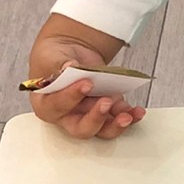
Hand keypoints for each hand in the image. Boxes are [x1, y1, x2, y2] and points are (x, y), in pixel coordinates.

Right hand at [27, 18, 144, 141]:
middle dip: (96, 118)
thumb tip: (69, 67)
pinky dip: (130, 115)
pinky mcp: (106, 111)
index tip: (85, 83)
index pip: (57, 107)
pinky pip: (118, 118)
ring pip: (103, 130)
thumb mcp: (50, 57)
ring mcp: (88, 115)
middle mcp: (67, 116)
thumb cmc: (54, 59)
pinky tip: (137, 111)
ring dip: (117, 124)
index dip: (71, 97)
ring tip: (128, 115)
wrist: (70, 54)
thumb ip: (58, 65)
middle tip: (106, 103)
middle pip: (81, 128)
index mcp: (47, 105)